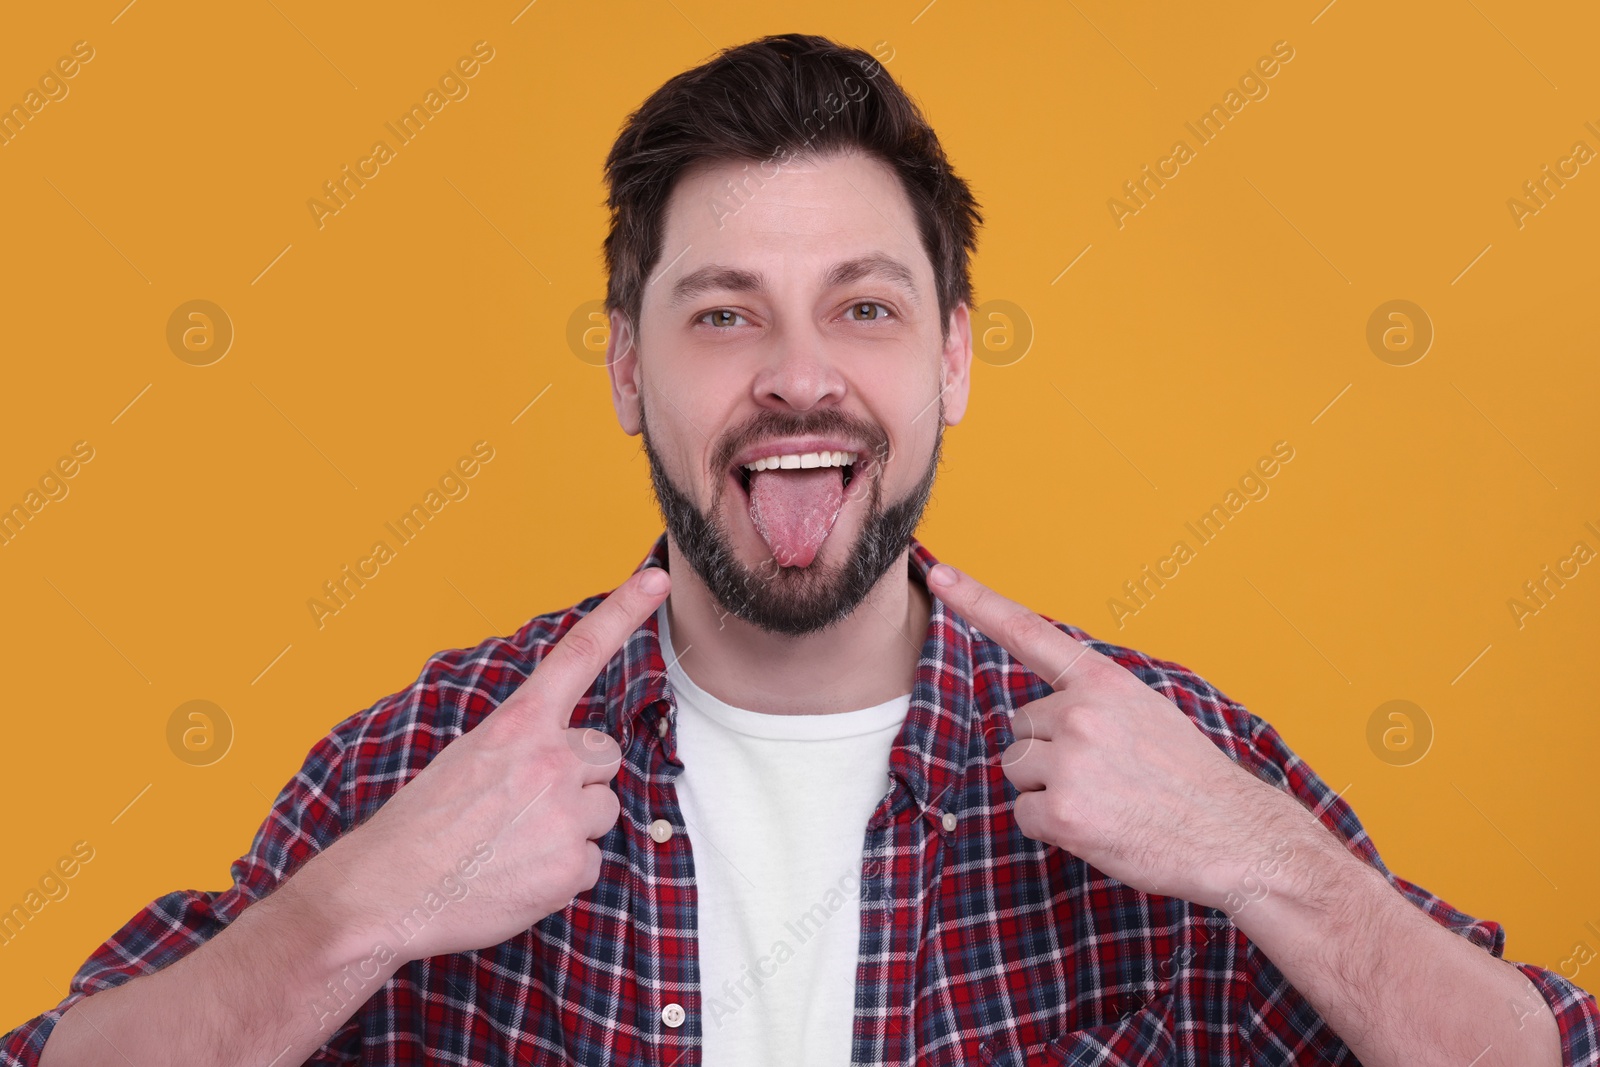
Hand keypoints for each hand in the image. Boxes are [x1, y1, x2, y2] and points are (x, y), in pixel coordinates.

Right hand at [311, 567, 671, 962]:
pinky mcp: (573, 865)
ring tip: (514, 846)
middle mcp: (551, 760)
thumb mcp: (468, 758)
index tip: (655, 580)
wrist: (387, 891)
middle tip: (522, 808)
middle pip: (604, 758)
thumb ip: (523, 748)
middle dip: (577, 780)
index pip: (578, 654)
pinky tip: (519, 877)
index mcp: (518, 725)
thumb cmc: (421, 827)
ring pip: (603, 811)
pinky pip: (592, 863)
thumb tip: (565, 760)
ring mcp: (566, 813)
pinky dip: (562, 874)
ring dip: (571, 828)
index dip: (623, 611)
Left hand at [927, 562, 1304, 909]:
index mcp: (1102, 681)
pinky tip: (1097, 827)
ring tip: (1104, 799)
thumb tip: (1043, 713)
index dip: (978, 602)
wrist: (1233, 836)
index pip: (1028, 632)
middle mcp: (1079, 713)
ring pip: (1017, 770)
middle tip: (1104, 773)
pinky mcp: (1062, 812)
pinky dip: (1052, 828)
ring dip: (1047, 789)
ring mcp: (1069, 763)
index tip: (941, 577)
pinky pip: (1024, 814)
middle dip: (1047, 751)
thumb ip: (1092, 701)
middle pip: (1019, 727)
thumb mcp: (1144, 712)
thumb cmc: (1188, 777)